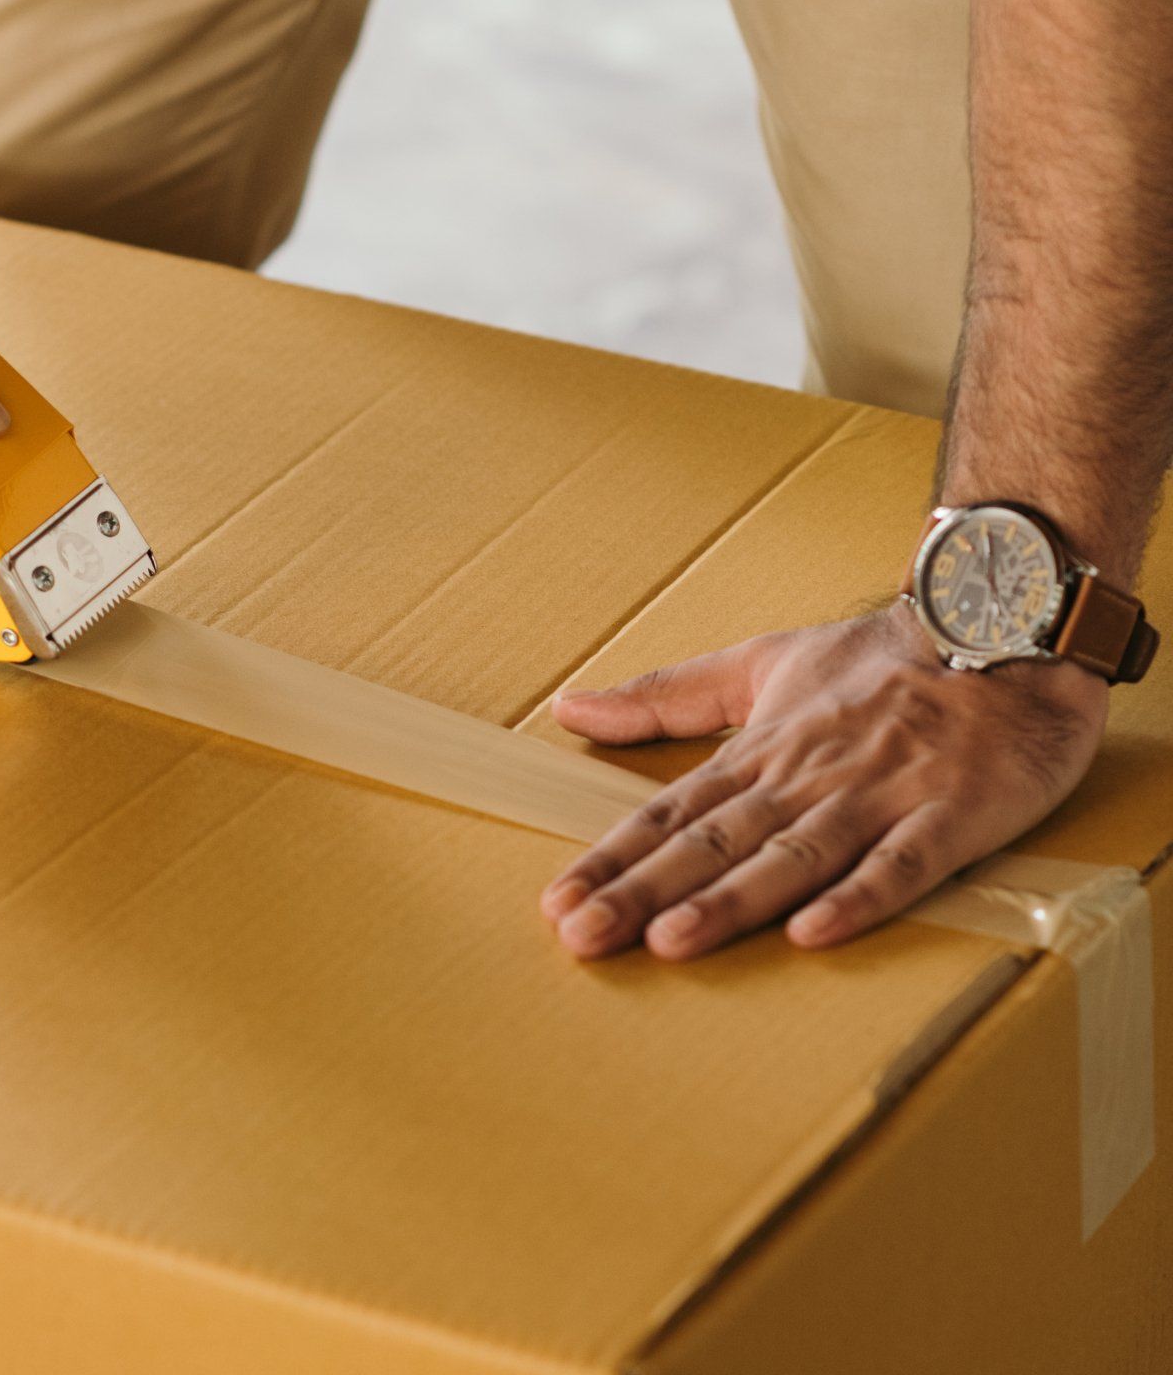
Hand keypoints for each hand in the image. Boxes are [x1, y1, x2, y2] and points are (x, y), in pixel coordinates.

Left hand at [540, 603, 1108, 959]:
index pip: (672, 812)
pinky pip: (903, 864)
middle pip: (714, 841)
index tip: (557, 902)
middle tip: (582, 935)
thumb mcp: (760, 663)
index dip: (613, 858)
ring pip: (793, 855)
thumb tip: (569, 707)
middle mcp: (807, 776)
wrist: (1005, 623)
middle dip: (645, 891)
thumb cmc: (882, 660)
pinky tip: (815, 934)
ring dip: (731, 899)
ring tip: (671, 941)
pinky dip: (860, 897)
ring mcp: (878, 796)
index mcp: (760, 750)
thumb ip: (666, 695)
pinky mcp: (952, 814)